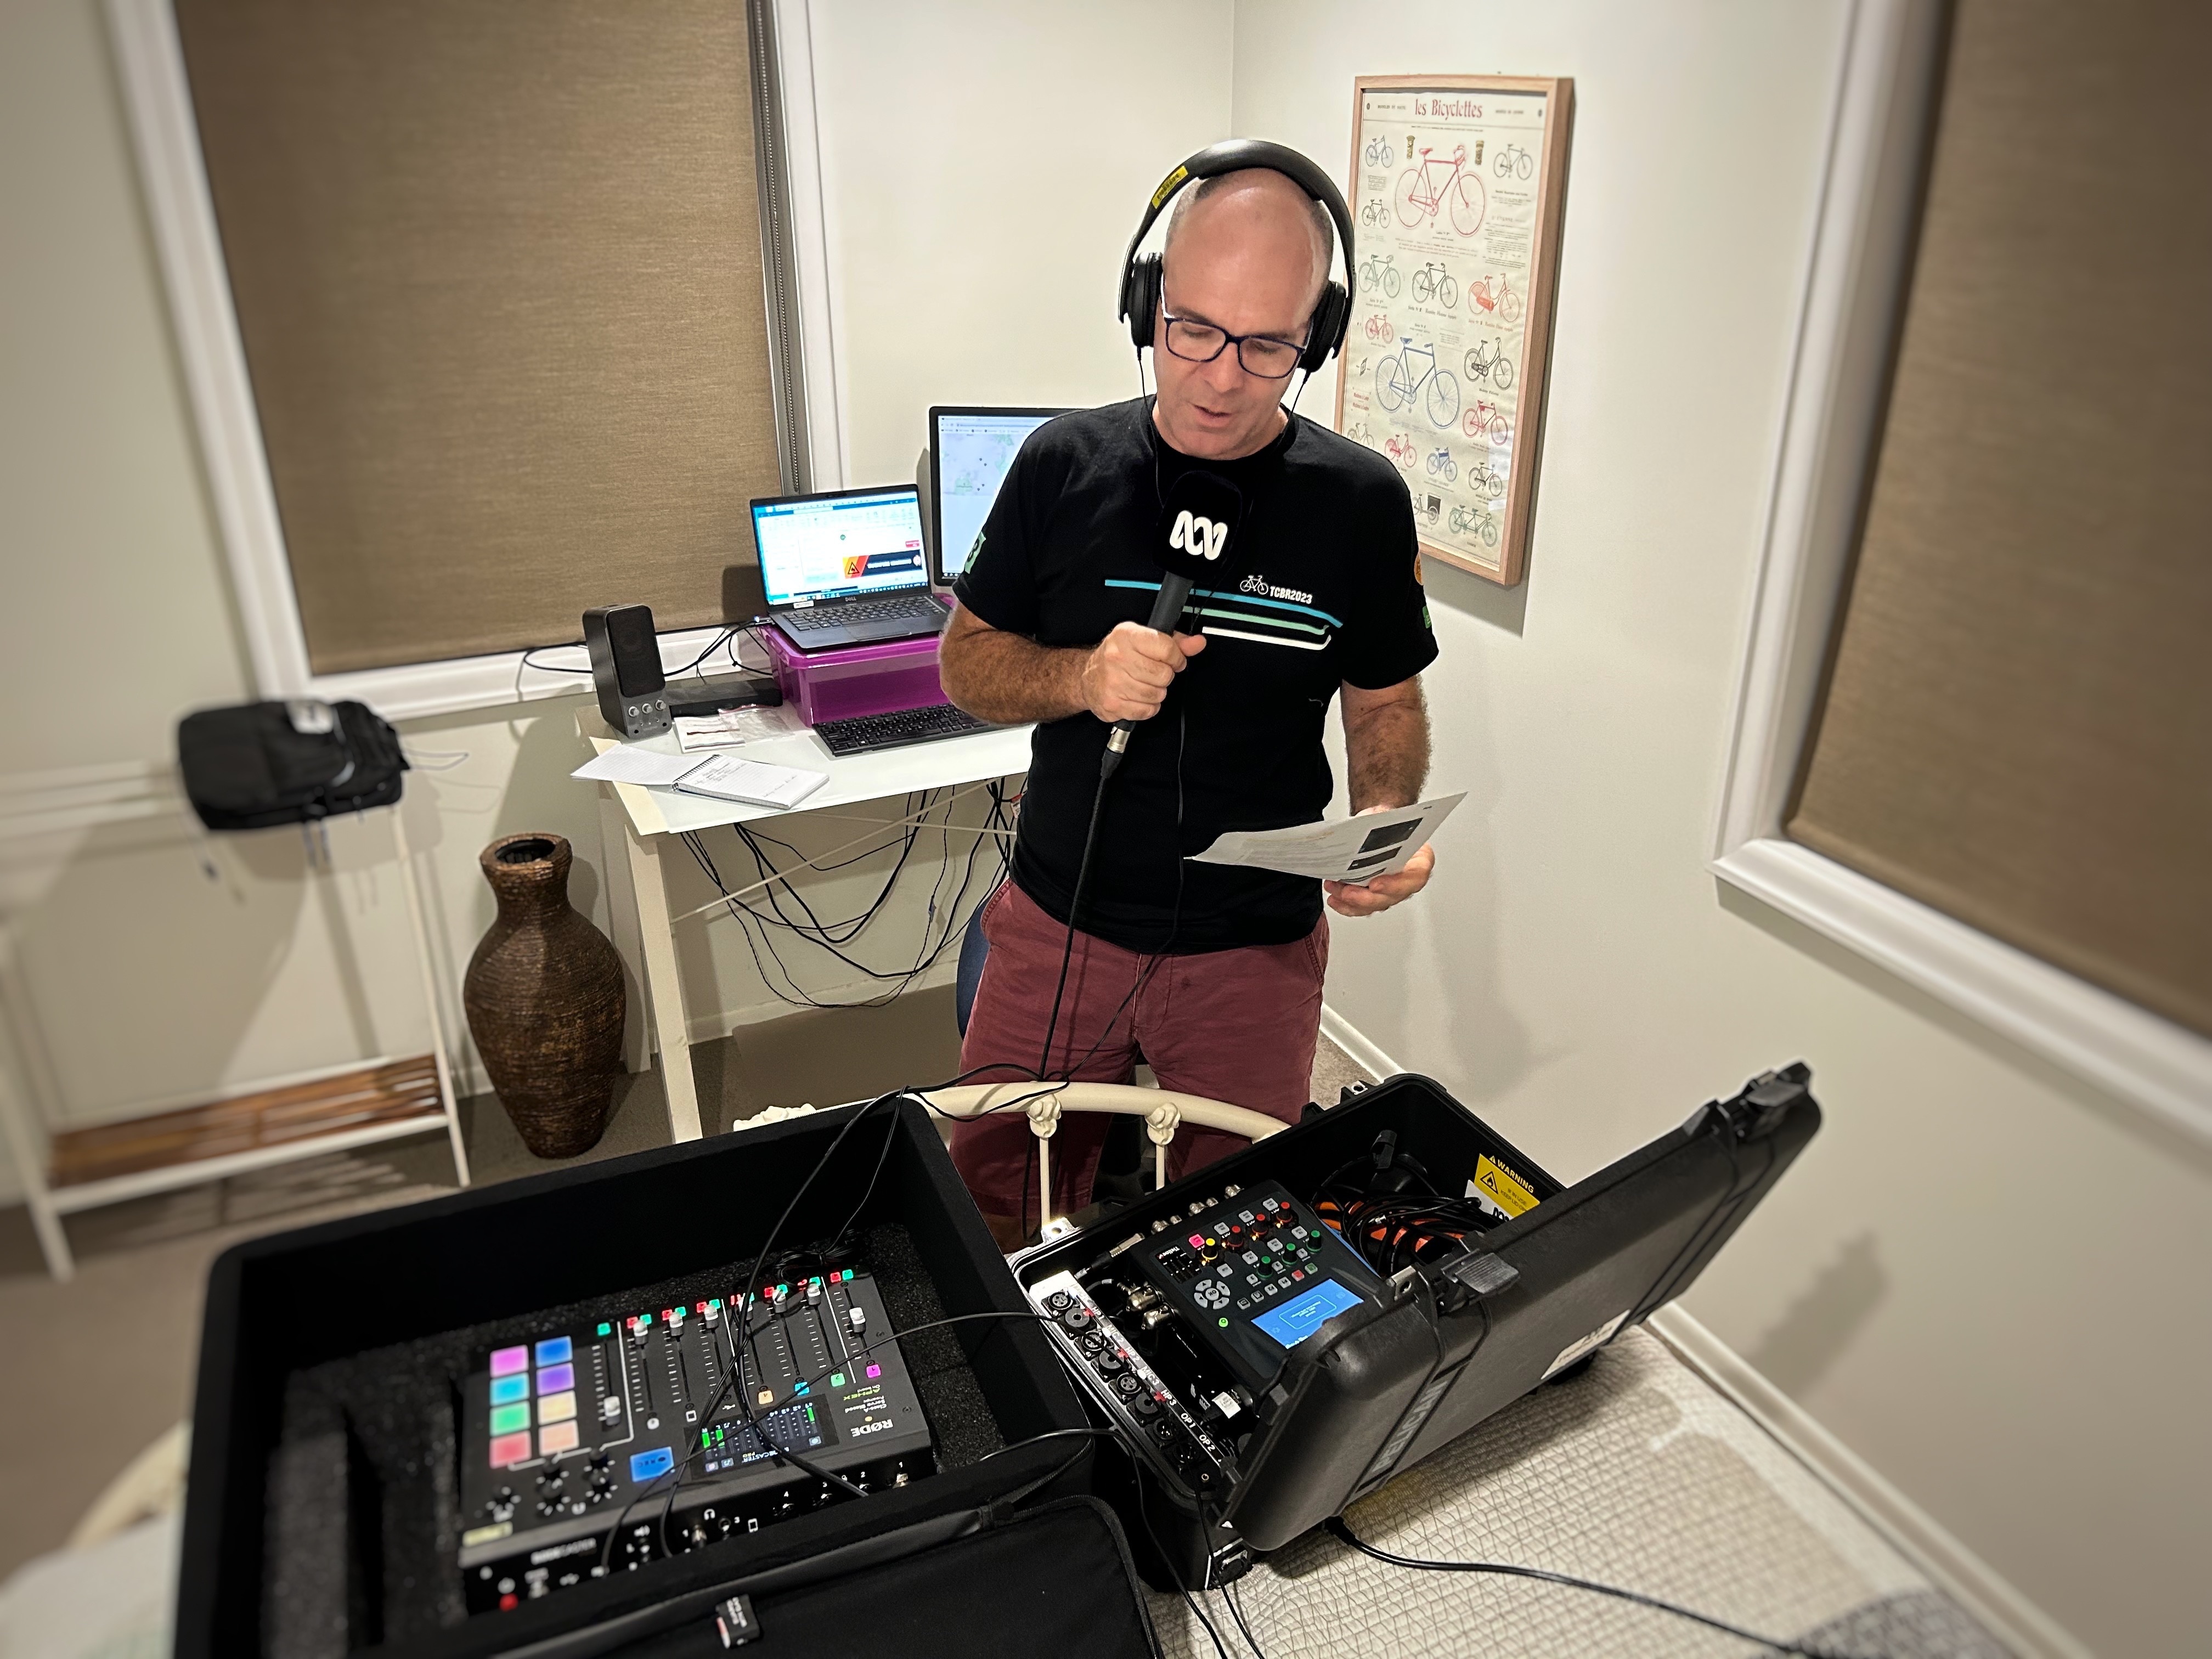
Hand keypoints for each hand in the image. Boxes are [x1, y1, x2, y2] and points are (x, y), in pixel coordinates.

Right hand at [1081, 621, 1205, 723]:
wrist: (1087, 677)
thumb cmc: (1117, 657)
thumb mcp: (1144, 639)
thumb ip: (1175, 642)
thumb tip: (1198, 643)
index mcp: (1127, 636)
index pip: (1167, 649)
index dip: (1176, 658)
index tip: (1173, 661)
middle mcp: (1117, 657)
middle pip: (1164, 675)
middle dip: (1165, 676)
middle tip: (1154, 673)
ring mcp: (1114, 682)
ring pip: (1157, 695)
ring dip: (1156, 692)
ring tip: (1144, 684)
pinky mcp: (1113, 703)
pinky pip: (1147, 710)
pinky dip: (1148, 707)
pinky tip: (1138, 697)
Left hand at [1324, 805, 1434, 917]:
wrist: (1377, 825)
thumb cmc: (1386, 823)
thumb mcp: (1386, 816)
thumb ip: (1380, 823)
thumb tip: (1364, 825)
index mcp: (1420, 859)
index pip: (1415, 876)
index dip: (1395, 884)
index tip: (1375, 884)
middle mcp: (1407, 878)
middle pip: (1392, 896)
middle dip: (1367, 898)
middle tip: (1348, 892)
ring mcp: (1391, 890)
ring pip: (1375, 904)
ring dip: (1353, 902)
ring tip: (1335, 891)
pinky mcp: (1375, 895)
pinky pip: (1363, 907)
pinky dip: (1348, 906)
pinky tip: (1336, 900)